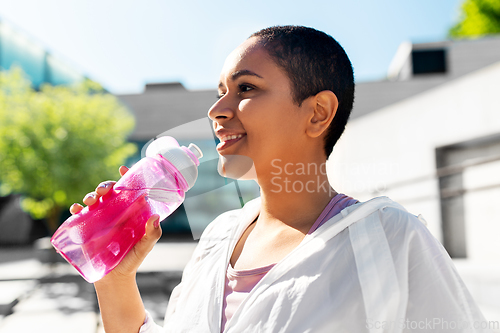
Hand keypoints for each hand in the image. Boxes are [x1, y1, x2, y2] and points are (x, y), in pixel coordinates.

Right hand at [70, 165, 162, 280]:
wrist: (114, 278)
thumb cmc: (132, 259)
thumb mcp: (145, 246)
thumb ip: (152, 233)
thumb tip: (154, 217)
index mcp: (129, 211)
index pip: (128, 190)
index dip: (126, 177)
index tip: (123, 168)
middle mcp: (114, 212)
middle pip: (108, 192)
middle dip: (104, 186)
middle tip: (105, 190)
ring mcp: (99, 219)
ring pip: (93, 200)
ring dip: (90, 195)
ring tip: (91, 200)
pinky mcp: (86, 229)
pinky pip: (78, 216)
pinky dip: (76, 209)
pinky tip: (76, 209)